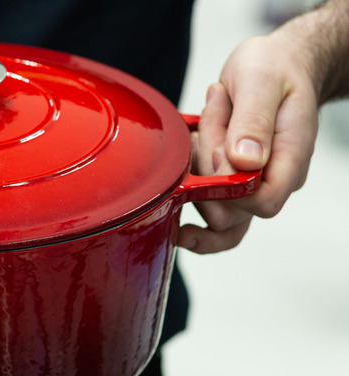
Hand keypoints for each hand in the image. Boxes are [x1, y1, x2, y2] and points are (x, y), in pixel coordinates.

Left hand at [179, 33, 318, 253]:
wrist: (277, 64)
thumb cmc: (274, 69)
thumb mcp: (260, 81)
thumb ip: (253, 120)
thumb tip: (244, 161)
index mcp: (290, 157)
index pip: (262, 202)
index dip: (228, 185)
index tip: (218, 147)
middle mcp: (273, 179)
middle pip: (230, 211)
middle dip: (206, 168)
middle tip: (213, 119)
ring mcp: (252, 184)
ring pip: (214, 210)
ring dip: (196, 167)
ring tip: (209, 123)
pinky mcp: (232, 182)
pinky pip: (208, 205)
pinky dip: (188, 183)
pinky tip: (184, 159)